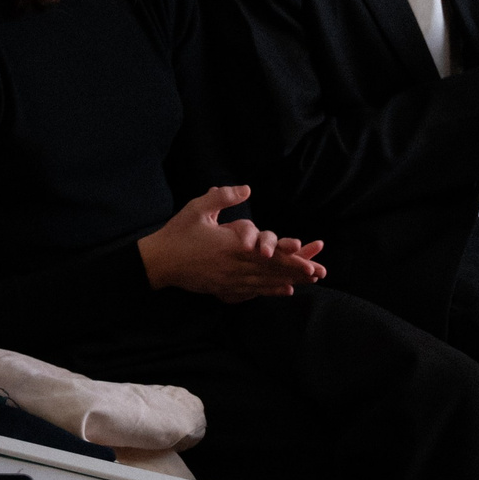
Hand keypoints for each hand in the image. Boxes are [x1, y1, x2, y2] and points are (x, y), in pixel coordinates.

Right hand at [138, 186, 325, 300]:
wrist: (159, 262)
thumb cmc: (178, 232)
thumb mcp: (198, 208)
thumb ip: (223, 197)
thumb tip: (246, 188)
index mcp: (230, 246)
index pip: (266, 254)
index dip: (289, 258)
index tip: (308, 260)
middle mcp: (233, 266)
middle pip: (271, 271)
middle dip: (296, 271)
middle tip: (319, 273)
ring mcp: (229, 280)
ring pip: (264, 282)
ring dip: (288, 281)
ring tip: (310, 281)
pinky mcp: (223, 288)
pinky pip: (251, 291)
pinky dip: (270, 291)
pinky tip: (285, 290)